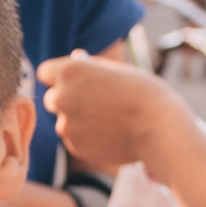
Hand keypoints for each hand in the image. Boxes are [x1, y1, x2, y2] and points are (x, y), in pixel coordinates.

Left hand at [36, 52, 183, 170]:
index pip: (45, 72)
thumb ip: (91, 68)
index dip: (60, 76)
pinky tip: (111, 135)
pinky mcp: (75, 147)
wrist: (160, 129)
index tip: (75, 81)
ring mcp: (65, 125)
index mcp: (68, 71)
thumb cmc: (144, 94)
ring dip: (79, 121)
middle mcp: (60, 97)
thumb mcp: (116, 70)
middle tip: (96, 102)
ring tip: (110, 121)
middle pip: (52, 98)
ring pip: (65, 121)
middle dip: (68, 99)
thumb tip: (77, 59)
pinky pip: (75, 139)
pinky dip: (88, 138)